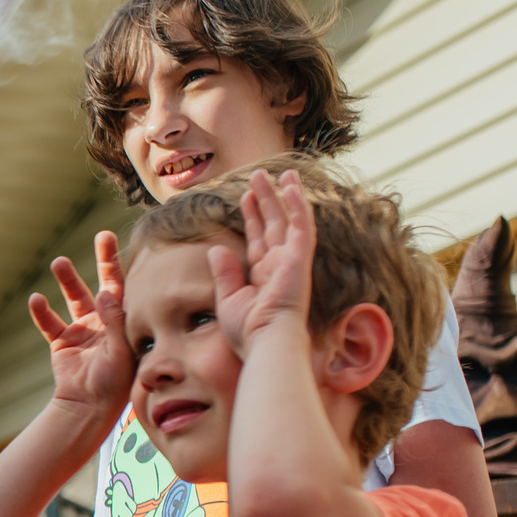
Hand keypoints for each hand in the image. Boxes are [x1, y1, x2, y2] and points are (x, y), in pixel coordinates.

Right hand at [26, 233, 133, 419]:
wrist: (88, 408)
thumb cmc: (114, 383)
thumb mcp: (121, 351)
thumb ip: (115, 321)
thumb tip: (108, 291)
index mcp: (124, 323)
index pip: (125, 288)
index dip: (122, 265)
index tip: (120, 242)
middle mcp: (105, 322)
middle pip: (104, 284)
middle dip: (103, 260)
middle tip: (102, 235)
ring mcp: (82, 330)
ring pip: (75, 298)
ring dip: (68, 280)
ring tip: (59, 262)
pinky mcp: (62, 342)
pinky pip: (50, 322)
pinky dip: (42, 312)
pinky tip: (36, 299)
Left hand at [209, 168, 315, 355]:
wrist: (265, 343)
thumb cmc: (248, 331)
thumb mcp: (229, 299)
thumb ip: (224, 272)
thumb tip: (215, 249)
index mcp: (263, 275)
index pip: (258, 238)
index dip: (252, 216)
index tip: (245, 196)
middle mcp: (280, 264)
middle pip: (273, 223)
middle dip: (266, 199)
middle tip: (258, 175)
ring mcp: (292, 260)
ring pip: (289, 219)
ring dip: (284, 195)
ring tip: (278, 173)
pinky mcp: (300, 258)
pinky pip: (301, 225)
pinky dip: (298, 205)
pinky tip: (291, 186)